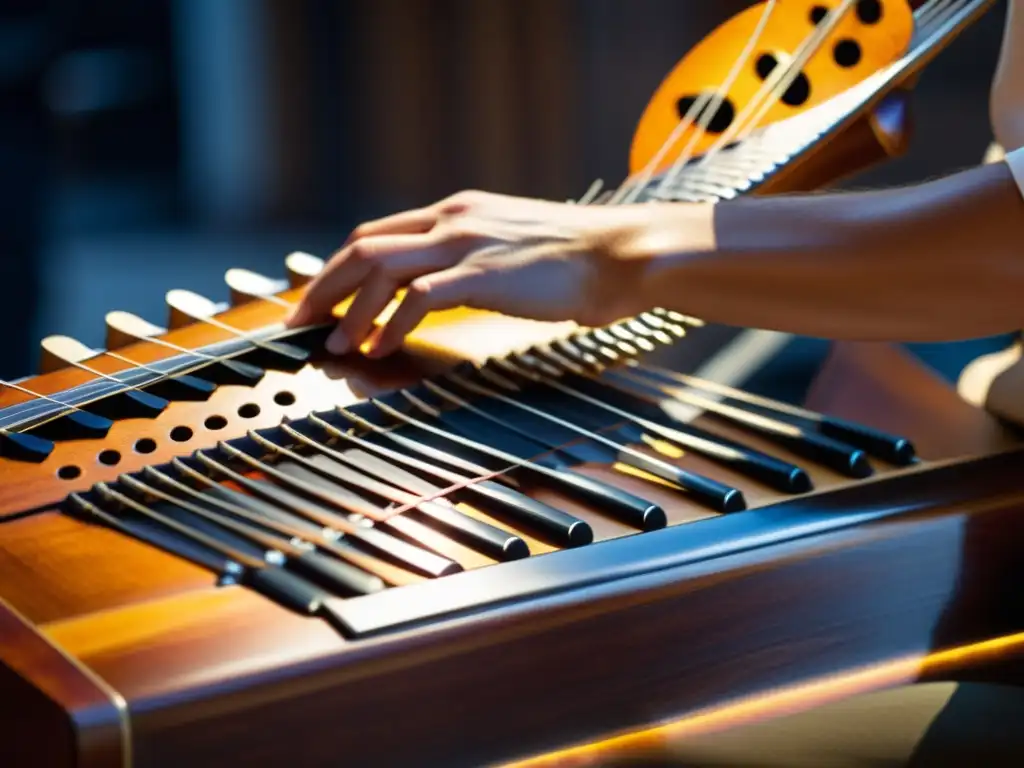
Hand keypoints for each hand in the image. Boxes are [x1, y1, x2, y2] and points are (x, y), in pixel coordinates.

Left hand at [285, 190, 664, 357]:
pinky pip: (417, 298)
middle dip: (324, 285)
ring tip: (334, 343)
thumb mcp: (509, 248)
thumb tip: (442, 289)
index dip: (340, 267)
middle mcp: (451, 219)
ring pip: (380, 268)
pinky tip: (382, 347)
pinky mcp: (482, 273)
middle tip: (301, 321)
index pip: (377, 233)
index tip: (321, 298)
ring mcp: (465, 243)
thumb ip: (470, 260)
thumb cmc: (574, 259)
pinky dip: (390, 324)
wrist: (621, 254)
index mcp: (455, 212)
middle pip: (364, 246)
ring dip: (349, 309)